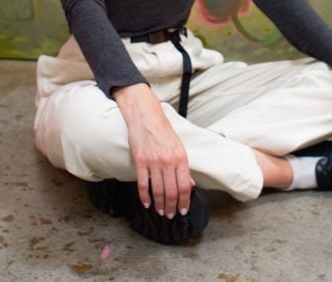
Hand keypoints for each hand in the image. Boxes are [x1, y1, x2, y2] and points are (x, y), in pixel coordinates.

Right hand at [112, 83, 192, 218]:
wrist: (146, 117)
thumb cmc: (163, 131)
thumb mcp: (179, 147)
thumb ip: (184, 167)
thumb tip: (190, 185)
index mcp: (181, 158)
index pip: (185, 186)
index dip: (184, 201)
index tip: (182, 210)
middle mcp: (168, 161)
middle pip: (172, 191)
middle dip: (171, 207)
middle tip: (170, 215)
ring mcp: (153, 162)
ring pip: (158, 190)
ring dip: (159, 204)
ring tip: (160, 211)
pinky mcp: (140, 161)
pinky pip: (143, 184)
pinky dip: (144, 196)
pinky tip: (146, 203)